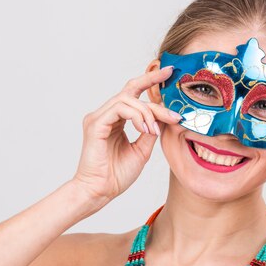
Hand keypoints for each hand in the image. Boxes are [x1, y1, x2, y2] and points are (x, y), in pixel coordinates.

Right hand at [71, 66, 182, 207]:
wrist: (101, 191)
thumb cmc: (117, 175)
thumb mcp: (142, 150)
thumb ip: (150, 131)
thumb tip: (163, 118)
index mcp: (115, 120)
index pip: (133, 95)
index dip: (150, 82)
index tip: (169, 74)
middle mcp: (105, 115)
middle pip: (130, 90)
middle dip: (151, 79)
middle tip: (170, 75)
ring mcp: (98, 118)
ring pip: (127, 99)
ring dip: (147, 112)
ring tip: (155, 129)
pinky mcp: (95, 124)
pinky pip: (119, 109)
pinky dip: (136, 117)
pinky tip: (145, 129)